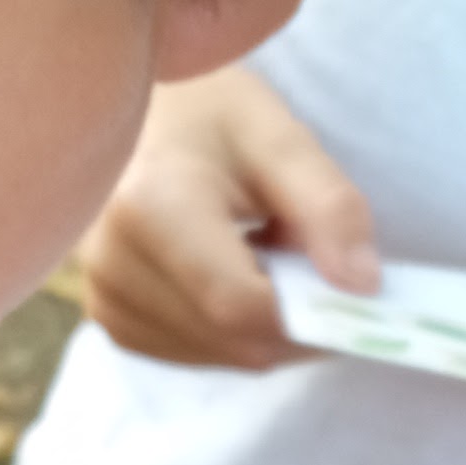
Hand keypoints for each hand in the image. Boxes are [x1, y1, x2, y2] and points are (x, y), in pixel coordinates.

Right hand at [78, 65, 377, 369]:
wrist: (135, 111)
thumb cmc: (211, 115)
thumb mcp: (280, 140)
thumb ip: (329, 209)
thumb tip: (363, 288)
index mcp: (151, 206)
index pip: (241, 305)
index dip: (312, 313)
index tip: (356, 289)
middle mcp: (111, 261)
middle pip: (235, 339)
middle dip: (296, 318)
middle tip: (316, 262)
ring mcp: (102, 295)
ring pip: (223, 354)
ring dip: (266, 323)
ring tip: (264, 254)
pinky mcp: (108, 316)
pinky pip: (198, 353)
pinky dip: (234, 328)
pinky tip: (230, 273)